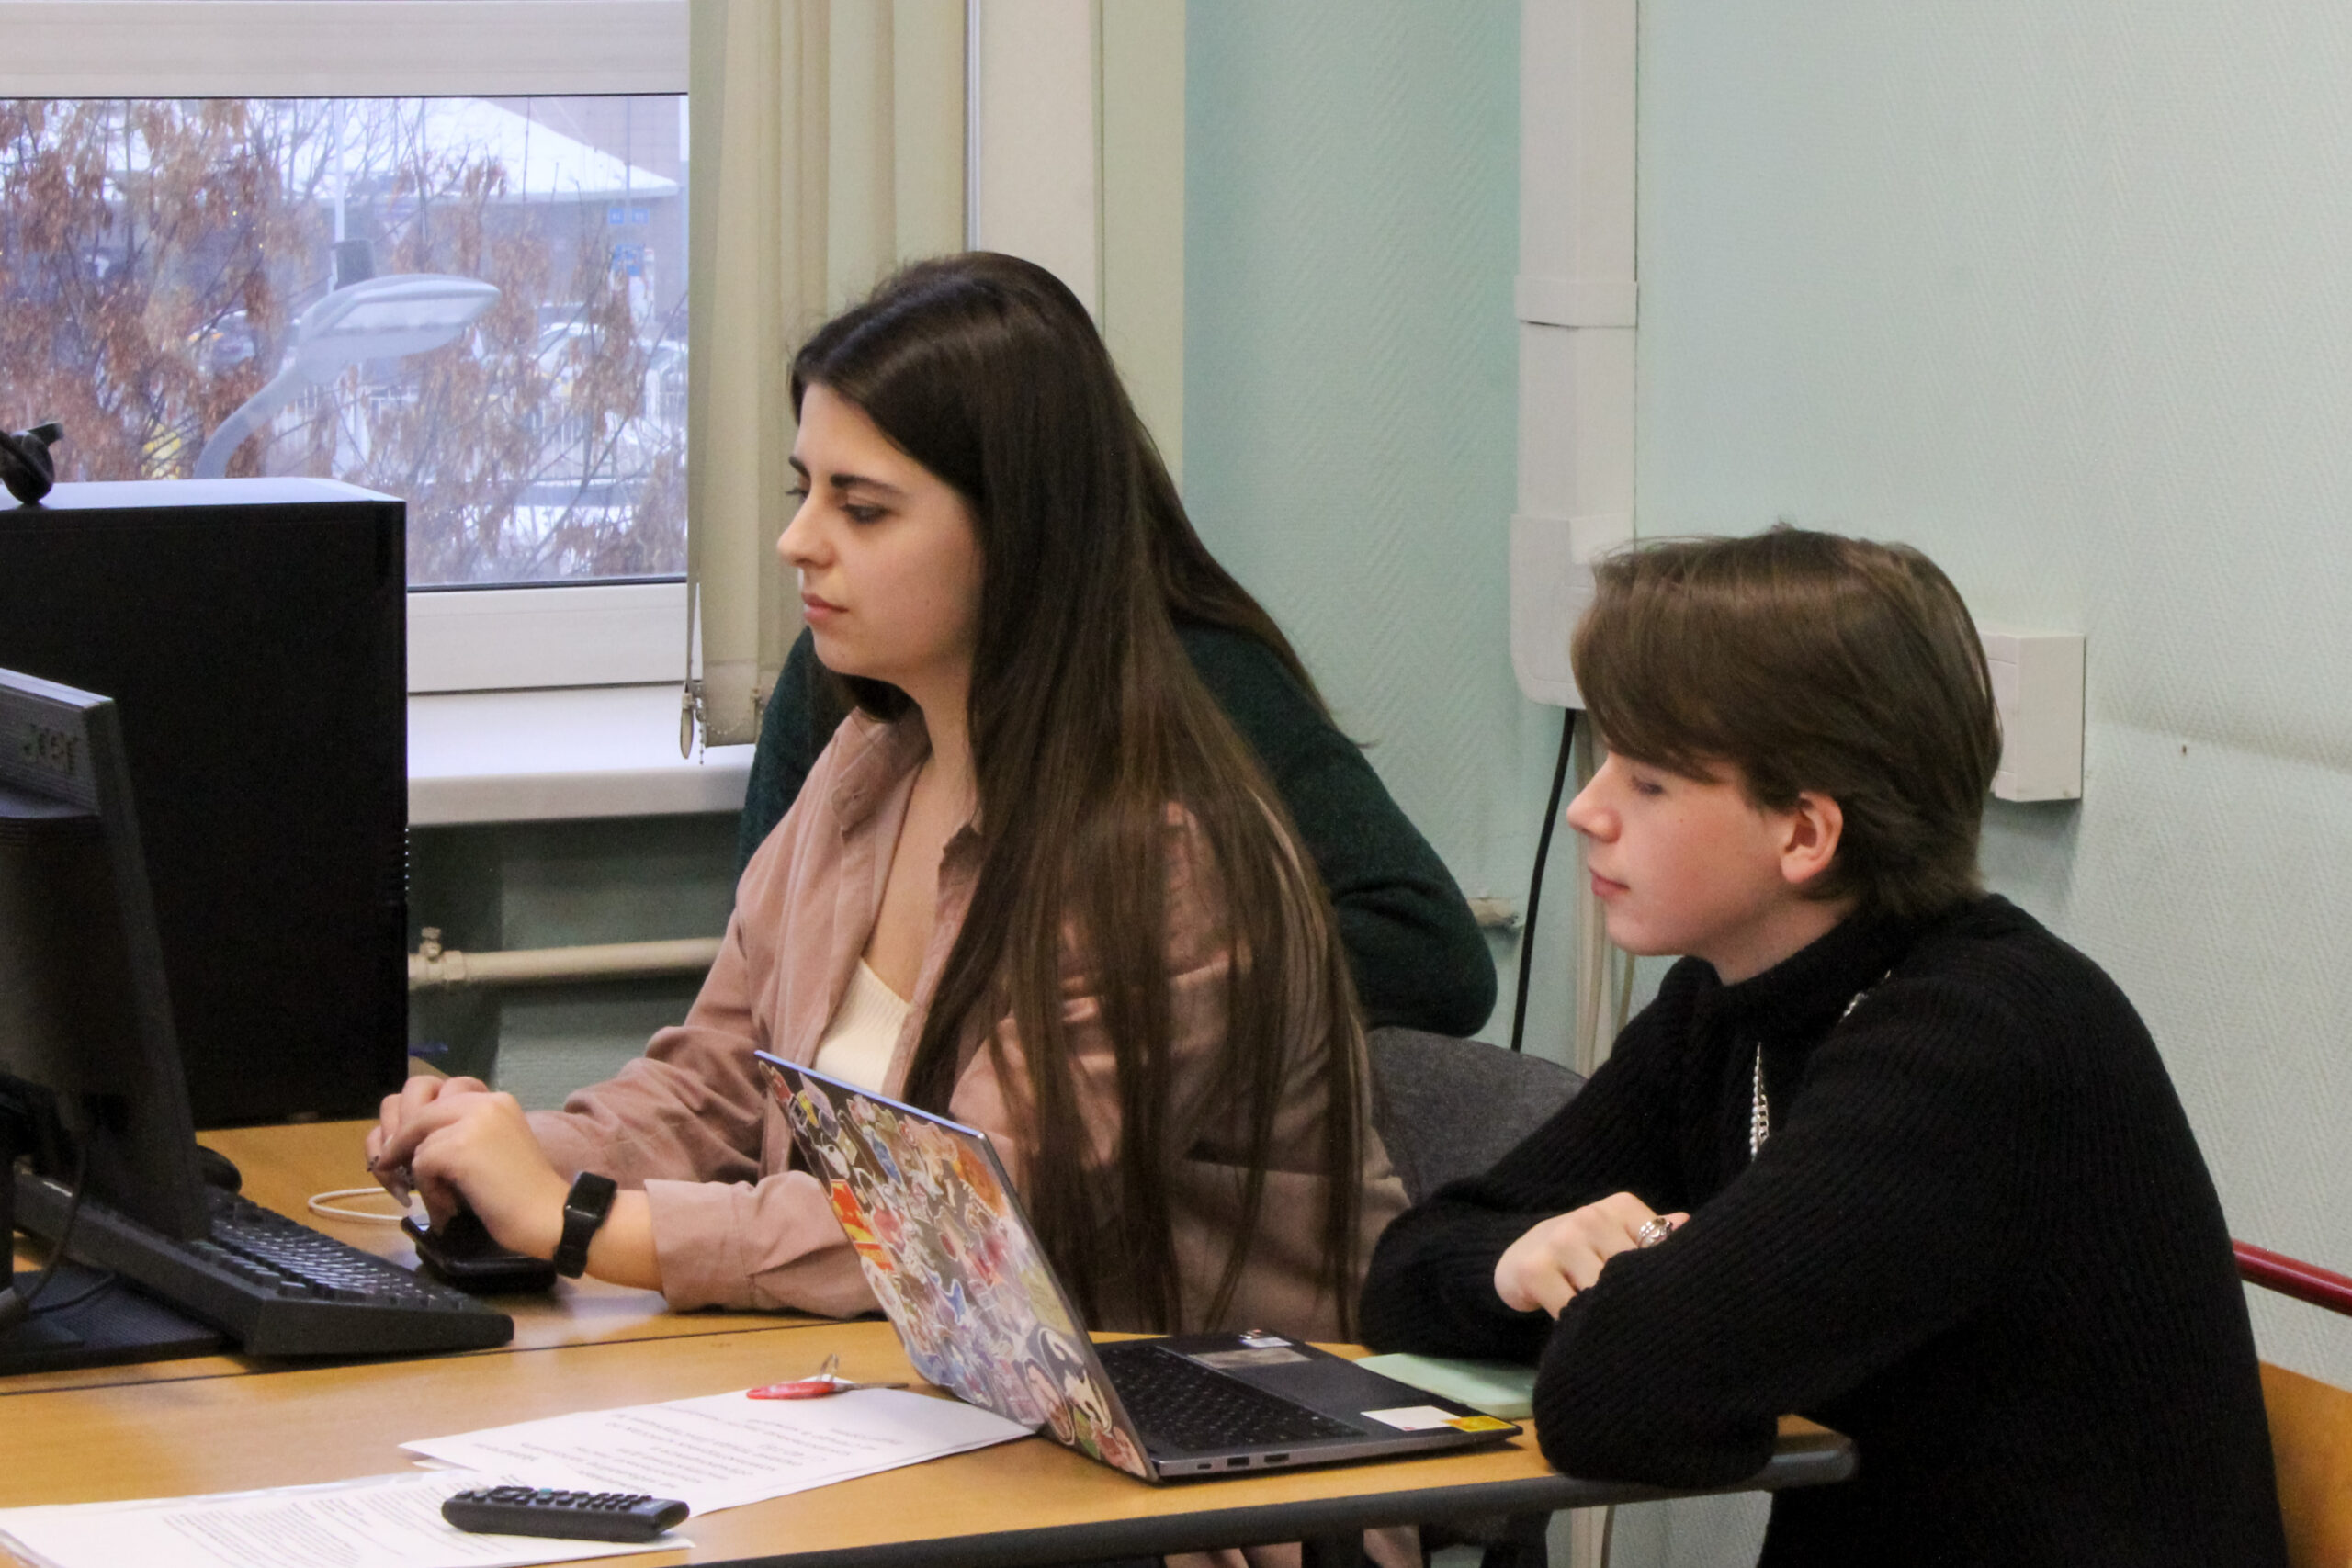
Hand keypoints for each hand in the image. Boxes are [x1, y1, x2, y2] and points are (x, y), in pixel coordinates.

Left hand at [369, 1082, 569, 1258]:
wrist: (549, 1216)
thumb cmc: (523, 1193)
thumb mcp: (492, 1149)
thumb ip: (462, 1133)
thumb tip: (412, 1141)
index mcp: (496, 1100)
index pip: (439, 1091)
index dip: (416, 1120)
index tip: (410, 1149)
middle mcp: (486, 1101)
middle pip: (418, 1106)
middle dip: (399, 1139)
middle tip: (392, 1166)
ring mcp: (474, 1122)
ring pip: (417, 1140)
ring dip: (421, 1175)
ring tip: (442, 1200)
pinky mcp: (461, 1147)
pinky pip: (421, 1163)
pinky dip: (429, 1190)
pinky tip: (449, 1207)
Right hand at [1493, 1193, 1688, 1316]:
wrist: (1520, 1254)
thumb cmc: (1583, 1250)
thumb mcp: (1620, 1235)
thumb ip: (1655, 1236)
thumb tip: (1687, 1225)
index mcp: (1620, 1207)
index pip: (1659, 1247)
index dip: (1663, 1280)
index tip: (1665, 1301)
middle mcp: (1590, 1218)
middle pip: (1633, 1275)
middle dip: (1639, 1303)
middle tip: (1645, 1327)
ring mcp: (1561, 1242)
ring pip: (1603, 1294)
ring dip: (1610, 1318)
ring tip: (1617, 1332)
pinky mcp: (1535, 1271)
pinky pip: (1570, 1309)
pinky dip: (1580, 1326)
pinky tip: (1584, 1330)